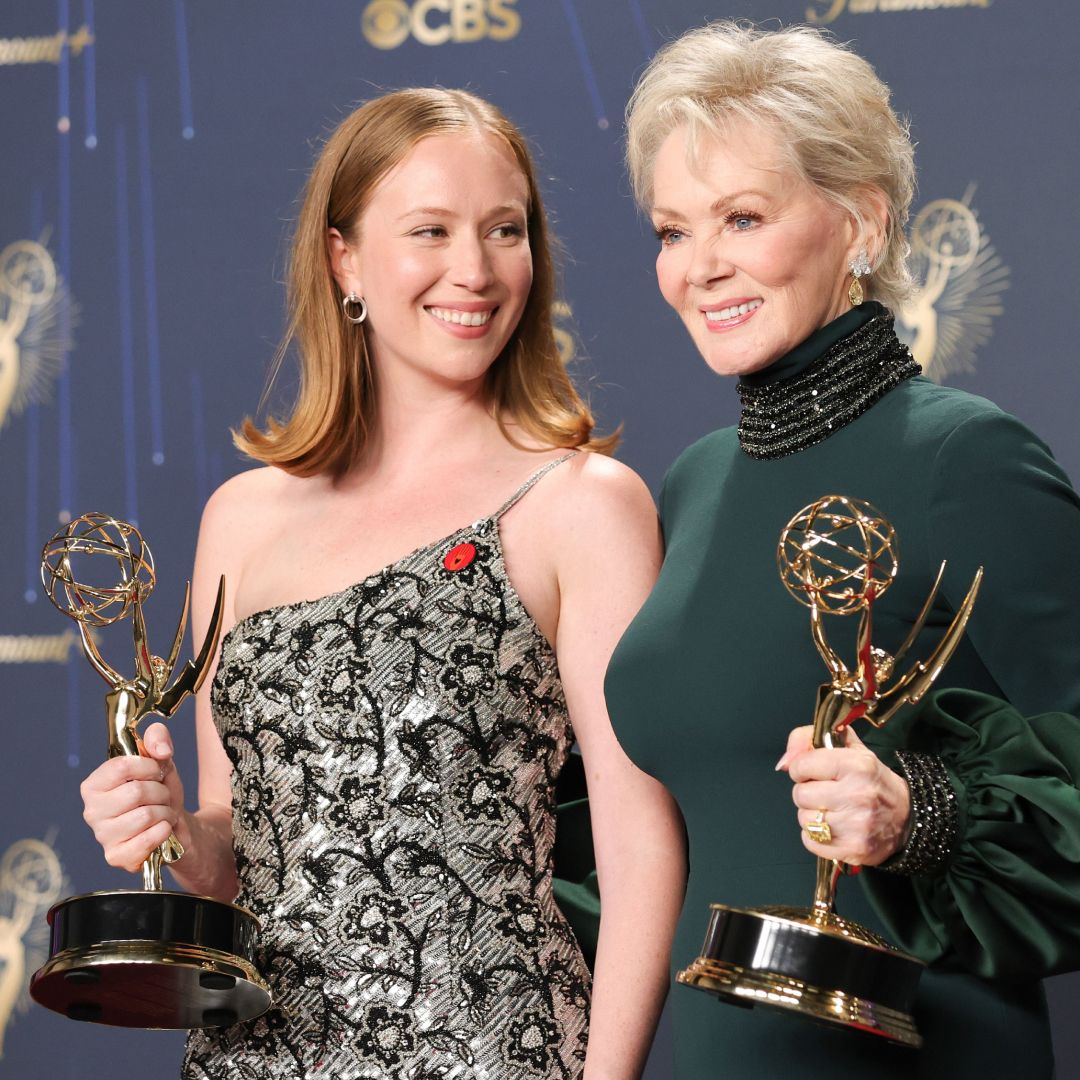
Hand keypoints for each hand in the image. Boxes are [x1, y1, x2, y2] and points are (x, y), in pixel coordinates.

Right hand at [80, 722, 187, 872]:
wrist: (174, 825)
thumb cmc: (160, 791)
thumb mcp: (160, 760)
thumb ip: (157, 739)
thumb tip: (161, 750)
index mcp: (94, 785)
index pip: (122, 766)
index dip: (149, 766)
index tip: (156, 772)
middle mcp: (91, 811)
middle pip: (136, 792)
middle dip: (161, 792)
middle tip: (162, 797)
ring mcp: (102, 836)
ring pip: (145, 815)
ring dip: (165, 812)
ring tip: (162, 813)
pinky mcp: (116, 857)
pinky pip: (148, 839)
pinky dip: (164, 831)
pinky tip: (161, 830)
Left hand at [777, 724, 910, 865]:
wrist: (907, 818)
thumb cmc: (872, 780)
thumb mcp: (849, 748)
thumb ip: (809, 739)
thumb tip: (783, 762)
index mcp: (857, 765)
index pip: (802, 765)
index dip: (802, 768)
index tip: (814, 771)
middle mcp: (858, 794)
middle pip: (800, 794)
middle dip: (807, 792)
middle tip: (826, 793)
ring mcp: (856, 825)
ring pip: (804, 819)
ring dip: (812, 815)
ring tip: (832, 811)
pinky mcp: (853, 849)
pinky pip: (811, 841)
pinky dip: (816, 836)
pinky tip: (834, 828)